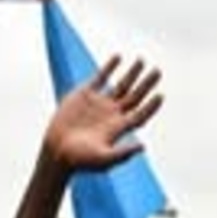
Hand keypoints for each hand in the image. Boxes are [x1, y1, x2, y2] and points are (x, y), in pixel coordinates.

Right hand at [44, 56, 163, 173]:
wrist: (56, 151)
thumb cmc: (79, 160)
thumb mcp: (102, 159)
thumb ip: (122, 154)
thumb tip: (143, 147)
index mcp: (118, 128)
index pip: (140, 114)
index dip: (151, 106)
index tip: (160, 95)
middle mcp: (112, 114)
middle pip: (135, 97)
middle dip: (146, 84)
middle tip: (158, 72)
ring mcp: (99, 103)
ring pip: (121, 85)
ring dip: (132, 74)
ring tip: (142, 61)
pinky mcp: (84, 95)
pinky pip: (100, 77)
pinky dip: (109, 67)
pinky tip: (118, 57)